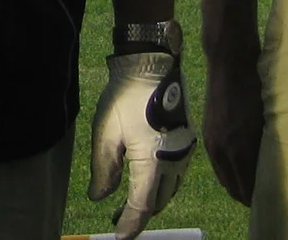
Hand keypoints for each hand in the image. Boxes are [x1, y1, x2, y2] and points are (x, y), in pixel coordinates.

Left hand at [88, 48, 194, 238]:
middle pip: (159, 201)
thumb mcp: (106, 134)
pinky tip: (148, 181)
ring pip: (170, 188)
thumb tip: (100, 197)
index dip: (131, 223)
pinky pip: (176, 173)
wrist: (152, 65)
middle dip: (140, 214)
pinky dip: (162, 184)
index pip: (142, 205)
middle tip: (119, 221)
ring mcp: (185, 151)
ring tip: (129, 204)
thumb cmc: (126, 97)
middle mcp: (175, 161)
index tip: (120, 236)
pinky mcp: (188, 141)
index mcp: (153, 162)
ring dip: (152, 199)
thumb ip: (103, 170)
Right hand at [201, 53, 263, 205]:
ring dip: (237, 185)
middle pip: (234, 188)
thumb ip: (266, 148)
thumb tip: (273, 170)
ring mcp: (212, 143)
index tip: (271, 203)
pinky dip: (228, 172)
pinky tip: (239, 169)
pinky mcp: (207, 135)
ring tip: (252, 187)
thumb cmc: (257, 89)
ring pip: (224, 178)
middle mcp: (222, 151)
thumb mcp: (268, 121)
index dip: (259, 199)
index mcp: (240, 150)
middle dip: (247, 197)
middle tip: (264, 199)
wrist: (230, 64)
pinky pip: (217, 165)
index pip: (248, 188)